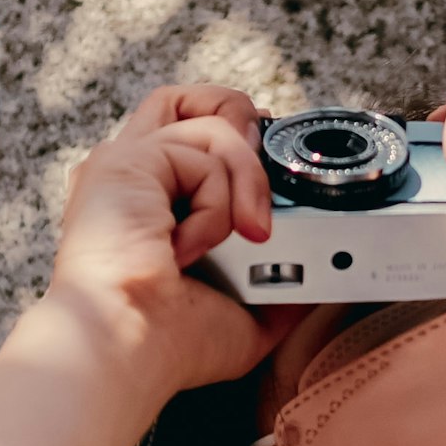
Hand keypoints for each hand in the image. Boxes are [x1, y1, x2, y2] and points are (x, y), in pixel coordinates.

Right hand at [36, 84, 282, 411]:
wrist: (126, 346)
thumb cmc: (165, 344)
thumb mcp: (245, 318)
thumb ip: (279, 293)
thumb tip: (320, 284)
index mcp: (144, 206)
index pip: (186, 143)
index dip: (235, 139)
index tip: (270, 162)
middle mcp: (129, 178)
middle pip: (180, 100)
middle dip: (236, 115)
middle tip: (265, 160)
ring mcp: (125, 164)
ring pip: (209, 125)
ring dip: (248, 177)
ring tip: (250, 232)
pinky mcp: (128, 160)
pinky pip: (202, 153)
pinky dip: (218, 200)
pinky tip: (193, 245)